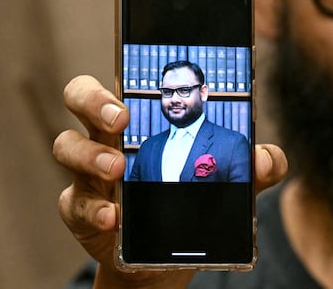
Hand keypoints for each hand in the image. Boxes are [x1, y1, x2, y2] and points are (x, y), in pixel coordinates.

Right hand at [53, 75, 287, 287]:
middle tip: (120, 118)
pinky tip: (114, 216)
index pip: (115, 81)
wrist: (163, 259)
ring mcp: (88, 173)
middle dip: (93, 100)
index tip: (131, 79)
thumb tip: (265, 159)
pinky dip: (93, 207)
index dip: (116, 73)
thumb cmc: (192, 199)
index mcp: (138, 119)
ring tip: (119, 169)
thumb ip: (257, 167)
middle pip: (78, 98)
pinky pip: (73, 202)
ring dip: (91, 155)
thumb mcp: (229, 181)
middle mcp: (105, 137)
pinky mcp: (80, 210)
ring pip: (66, 146)